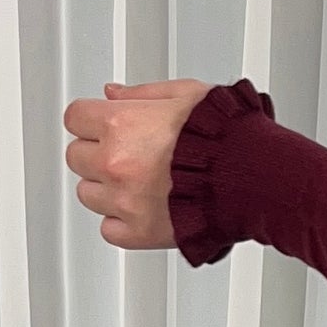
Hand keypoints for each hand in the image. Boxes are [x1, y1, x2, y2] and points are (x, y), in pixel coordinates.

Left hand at [63, 78, 212, 247]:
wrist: (252, 178)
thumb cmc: (226, 137)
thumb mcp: (184, 94)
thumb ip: (142, 93)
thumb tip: (112, 94)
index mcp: (120, 123)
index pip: (74, 118)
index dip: (90, 120)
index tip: (100, 126)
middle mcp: (115, 162)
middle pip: (76, 157)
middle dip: (97, 154)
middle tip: (124, 155)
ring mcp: (124, 200)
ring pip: (88, 195)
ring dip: (106, 189)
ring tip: (136, 184)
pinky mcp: (140, 232)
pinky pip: (109, 230)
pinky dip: (121, 223)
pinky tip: (140, 210)